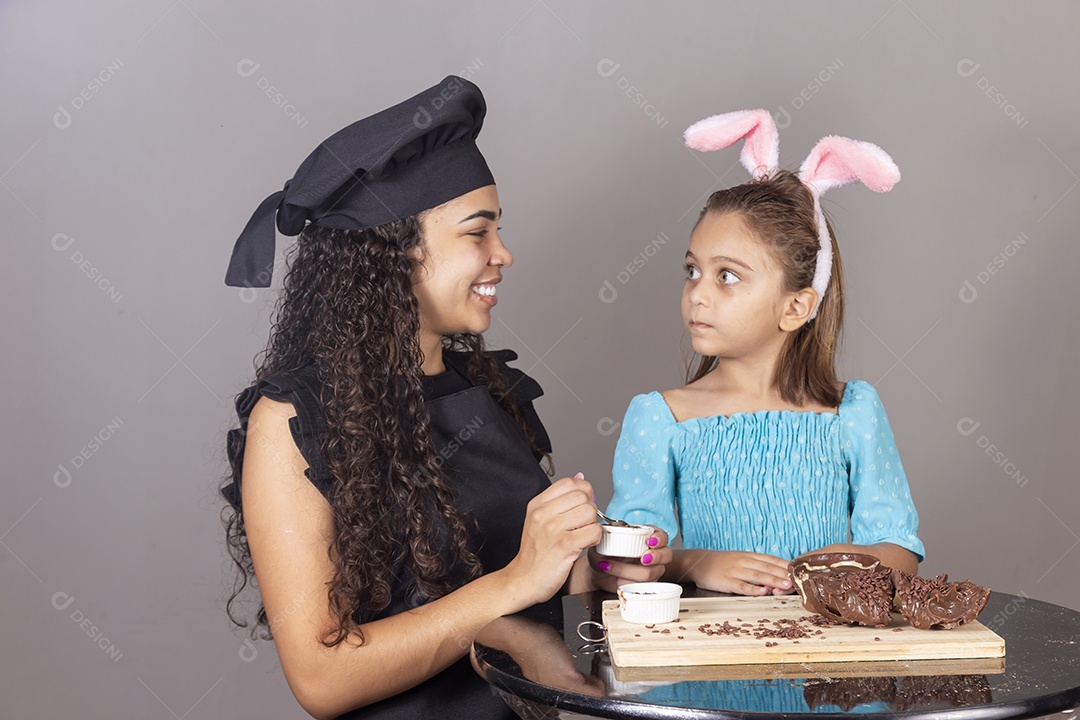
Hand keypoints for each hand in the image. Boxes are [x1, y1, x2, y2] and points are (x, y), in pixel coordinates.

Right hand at [502, 474, 601, 607]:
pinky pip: (593, 532)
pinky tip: (584, 544)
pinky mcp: (564, 545)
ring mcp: (553, 529)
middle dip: (590, 509)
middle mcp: (543, 514)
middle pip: (582, 496)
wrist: (523, 580)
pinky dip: (594, 539)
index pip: (569, 482)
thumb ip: (558, 498)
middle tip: (583, 523)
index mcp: (537, 504)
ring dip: (592, 524)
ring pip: (590, 512)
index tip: (583, 503)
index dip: (583, 491)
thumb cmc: (534, 553)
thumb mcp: (539, 519)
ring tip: (582, 534)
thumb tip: (580, 476)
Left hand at [588, 527, 672, 591]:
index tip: (650, 541)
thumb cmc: (602, 553)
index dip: (659, 538)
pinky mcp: (645, 586)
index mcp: (646, 537)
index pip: (661, 536)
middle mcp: (653, 553)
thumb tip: (604, 530)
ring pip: (651, 573)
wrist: (595, 572)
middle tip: (643, 558)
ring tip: (610, 566)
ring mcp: (652, 570)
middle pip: (666, 555)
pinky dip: (626, 582)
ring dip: (628, 570)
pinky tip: (615, 579)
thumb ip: (605, 535)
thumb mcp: (601, 541)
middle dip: (656, 556)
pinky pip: (642, 587)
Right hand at [687, 550, 793, 595]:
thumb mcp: (741, 560)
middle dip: (782, 574)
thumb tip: (777, 576)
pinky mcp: (726, 581)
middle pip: (766, 568)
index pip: (771, 560)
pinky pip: (741, 586)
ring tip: (785, 585)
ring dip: (772, 580)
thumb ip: (757, 567)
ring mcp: (735, 571)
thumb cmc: (723, 563)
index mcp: (749, 556)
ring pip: (757, 576)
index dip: (785, 566)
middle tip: (796, 581)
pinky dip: (753, 589)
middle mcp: (744, 562)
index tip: (798, 572)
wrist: (698, 562)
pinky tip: (763, 591)